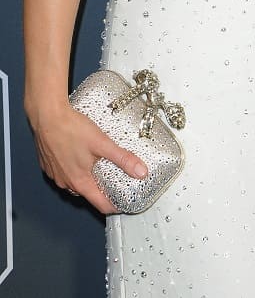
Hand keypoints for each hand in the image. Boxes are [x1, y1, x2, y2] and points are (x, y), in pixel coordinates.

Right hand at [30, 102, 146, 213]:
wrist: (46, 116)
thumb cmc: (70, 129)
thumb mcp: (102, 143)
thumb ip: (122, 158)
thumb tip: (140, 171)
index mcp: (80, 181)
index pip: (100, 205)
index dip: (114, 206)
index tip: (124, 203)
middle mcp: (65, 182)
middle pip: (88, 193)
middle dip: (102, 189)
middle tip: (114, 179)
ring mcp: (55, 175)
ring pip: (75, 182)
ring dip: (87, 177)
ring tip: (98, 165)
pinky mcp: (49, 165)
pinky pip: (64, 172)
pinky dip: (74, 168)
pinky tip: (80, 154)